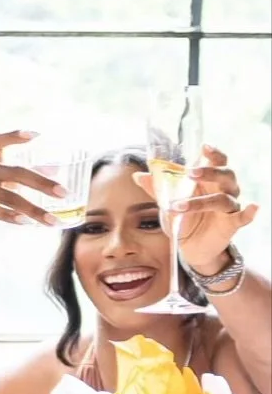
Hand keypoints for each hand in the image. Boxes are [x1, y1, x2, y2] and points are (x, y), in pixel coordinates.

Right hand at [0, 129, 61, 234]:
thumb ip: (20, 176)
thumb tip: (55, 171)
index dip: (14, 136)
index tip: (37, 135)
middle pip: (15, 172)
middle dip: (41, 183)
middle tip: (63, 192)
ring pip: (7, 196)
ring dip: (32, 209)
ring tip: (50, 220)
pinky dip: (9, 216)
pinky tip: (25, 223)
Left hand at [138, 144, 258, 277]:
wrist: (191, 246)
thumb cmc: (184, 217)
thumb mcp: (168, 202)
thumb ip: (156, 188)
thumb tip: (138, 175)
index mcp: (210, 179)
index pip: (217, 160)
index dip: (213, 153)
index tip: (204, 147)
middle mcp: (224, 189)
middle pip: (225, 174)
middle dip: (210, 171)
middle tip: (191, 173)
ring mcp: (229, 206)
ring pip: (224, 197)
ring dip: (201, 201)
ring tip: (179, 207)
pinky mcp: (232, 224)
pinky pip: (244, 216)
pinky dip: (250, 212)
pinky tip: (254, 207)